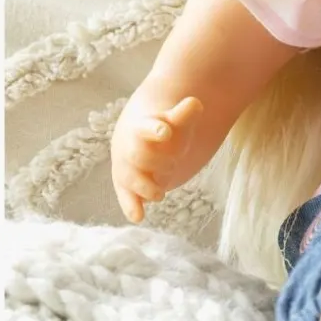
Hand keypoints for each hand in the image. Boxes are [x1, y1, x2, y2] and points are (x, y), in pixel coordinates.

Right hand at [110, 94, 204, 223]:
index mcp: (142, 127)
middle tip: (174, 164)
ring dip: (145, 187)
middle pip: (138, 155)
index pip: (146, 127)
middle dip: (158, 162)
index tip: (165, 132)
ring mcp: (127, 167)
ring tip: (160, 194)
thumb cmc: (161, 129)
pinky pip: (126, 197)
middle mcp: (129, 148)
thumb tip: (194, 103)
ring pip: (129, 178)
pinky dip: (131, 207)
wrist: (136, 138)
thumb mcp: (175, 120)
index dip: (155, 129)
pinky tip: (138, 217)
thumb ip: (184, 113)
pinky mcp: (127, 186)